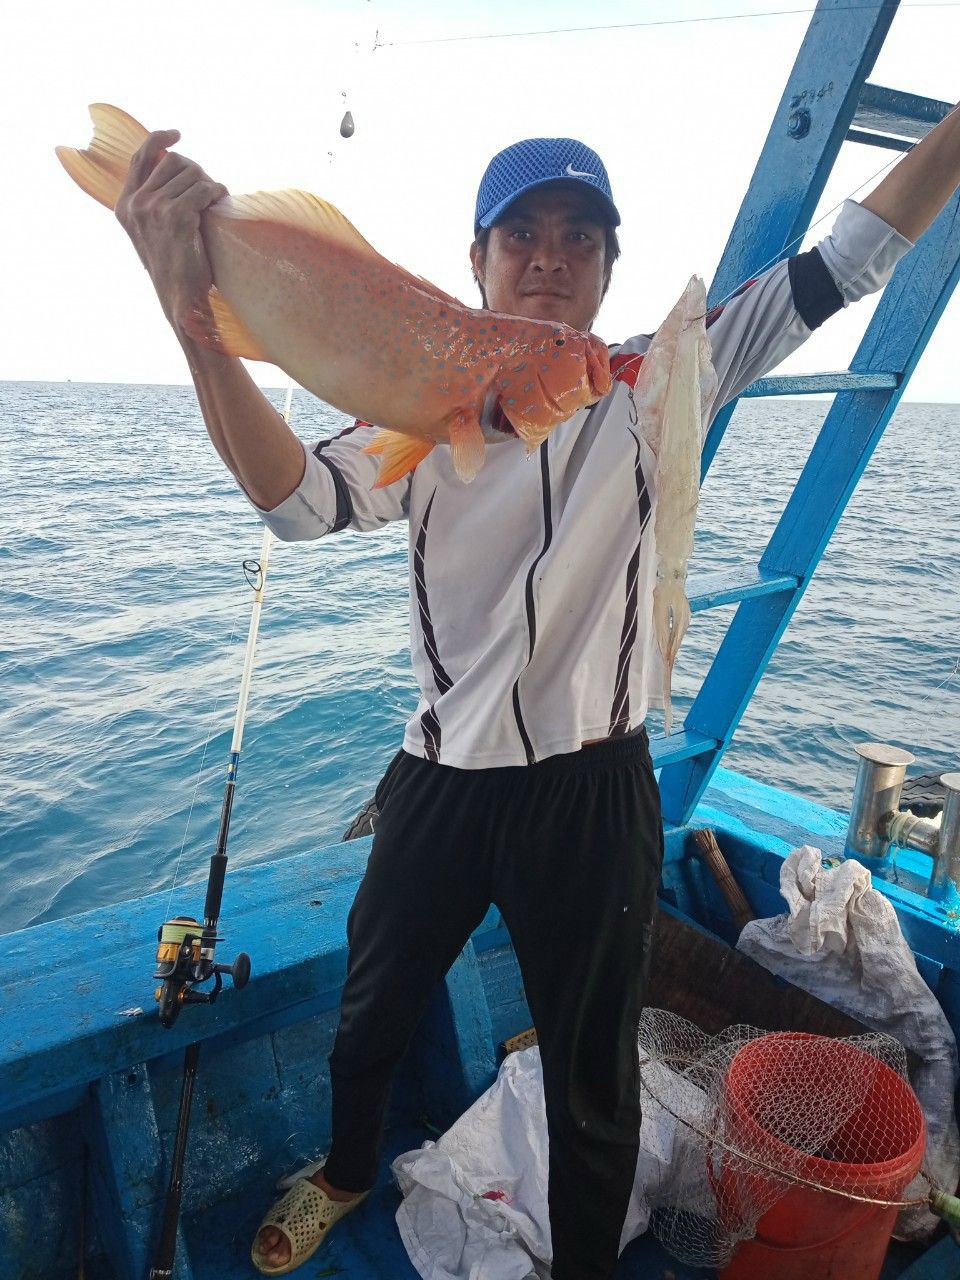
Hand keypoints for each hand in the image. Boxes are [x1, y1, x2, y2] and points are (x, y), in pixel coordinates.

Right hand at [115, 129, 227, 331]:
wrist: (181, 298)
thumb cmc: (173, 265)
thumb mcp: (152, 229)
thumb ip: (153, 198)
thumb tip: (167, 159)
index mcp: (125, 205)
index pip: (140, 157)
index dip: (158, 139)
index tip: (177, 135)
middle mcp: (136, 204)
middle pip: (172, 161)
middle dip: (195, 170)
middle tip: (208, 188)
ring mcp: (154, 209)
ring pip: (191, 174)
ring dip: (208, 183)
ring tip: (215, 200)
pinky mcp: (177, 217)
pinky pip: (203, 189)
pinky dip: (216, 192)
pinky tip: (220, 202)